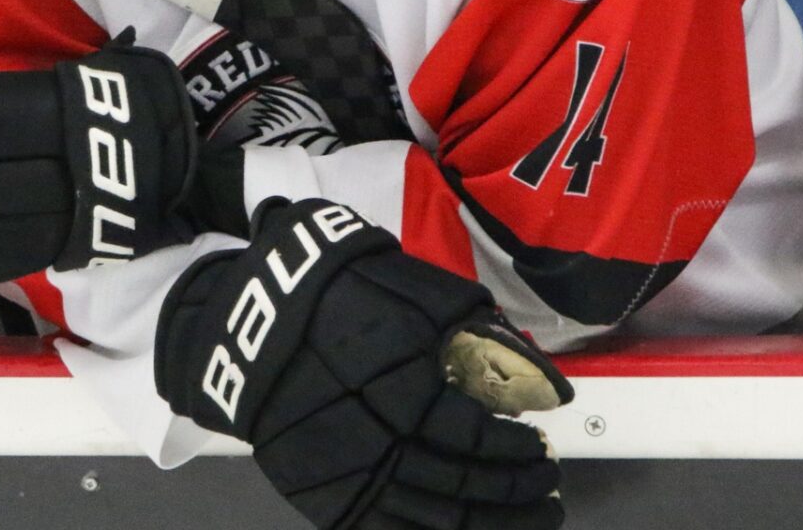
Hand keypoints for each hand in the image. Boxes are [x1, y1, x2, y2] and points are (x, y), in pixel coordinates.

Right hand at [156, 199, 572, 529]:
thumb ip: (484, 339)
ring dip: (492, 524)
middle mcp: (376, 443)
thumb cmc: (345, 297)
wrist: (255, 323)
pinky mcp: (327, 499)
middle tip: (547, 490)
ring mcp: (349, 478)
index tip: (540, 445)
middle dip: (518, 493)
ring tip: (528, 517)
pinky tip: (468, 527)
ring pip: (435, 523)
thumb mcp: (420, 296)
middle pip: (464, 490)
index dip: (517, 449)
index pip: (477, 438)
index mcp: (401, 391)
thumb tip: (545, 384)